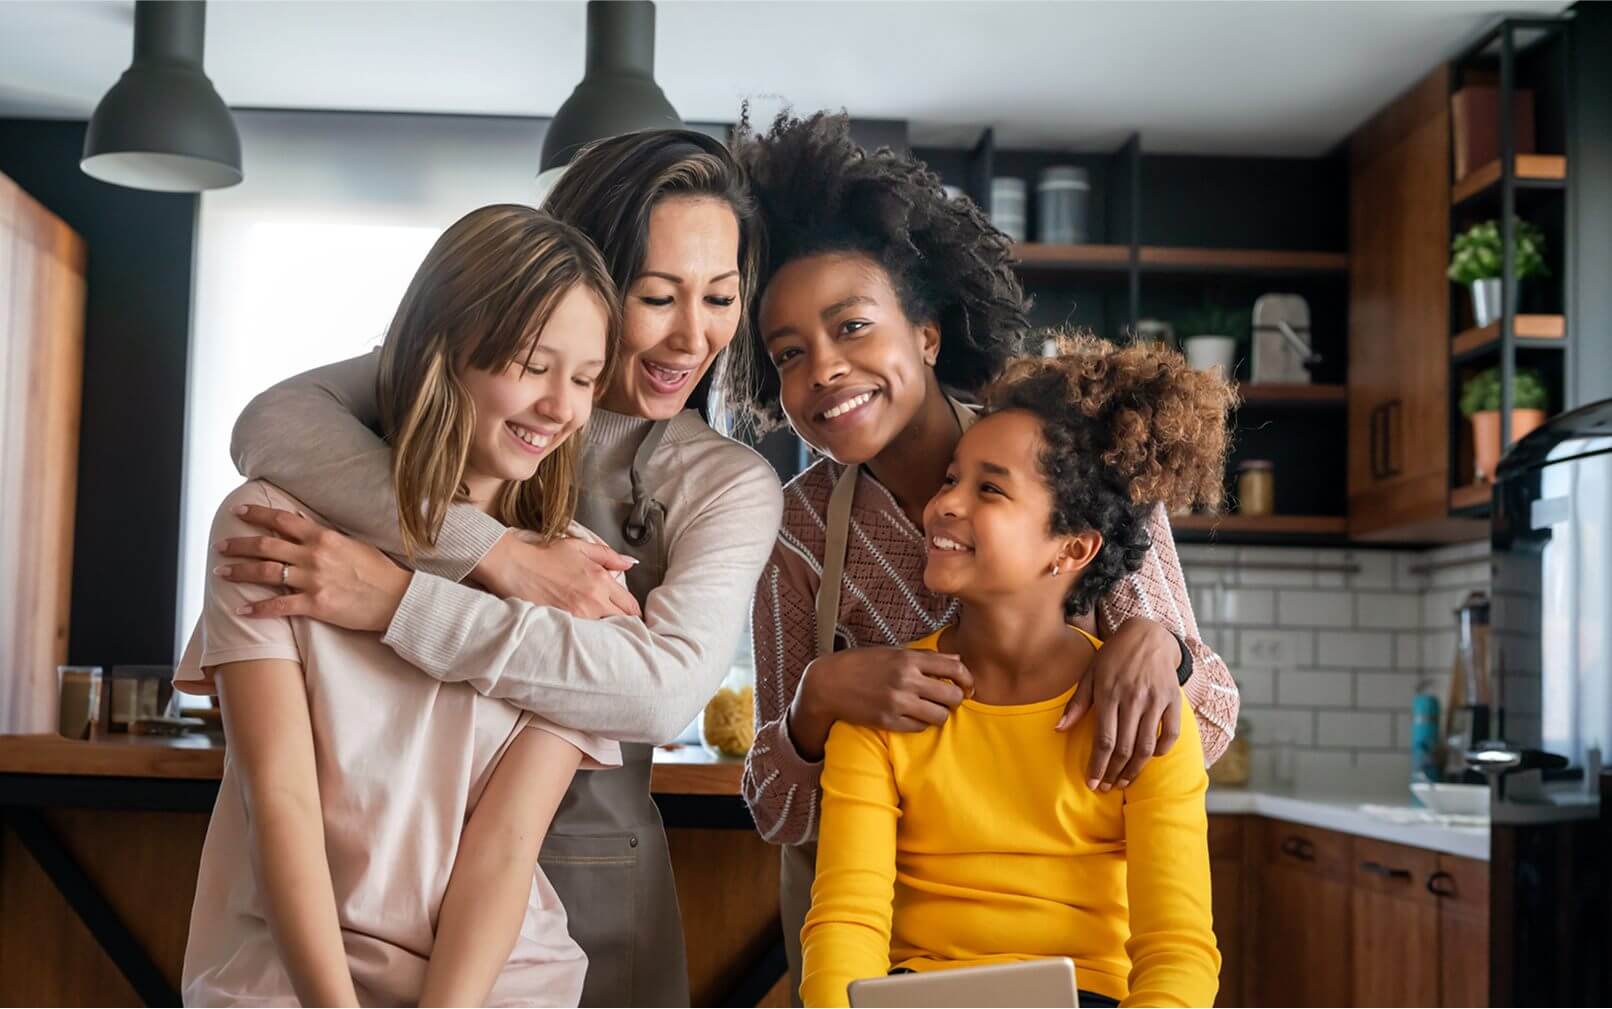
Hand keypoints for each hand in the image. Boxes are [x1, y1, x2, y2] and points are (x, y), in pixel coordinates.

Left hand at [214, 505, 411, 631]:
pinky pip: (279, 605)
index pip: (282, 520)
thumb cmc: (380, 571)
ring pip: (266, 572)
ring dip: (240, 571)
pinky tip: (242, 609)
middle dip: (239, 544)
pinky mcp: (316, 605)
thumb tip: (304, 529)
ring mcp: (313, 580)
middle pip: (266, 545)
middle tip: (221, 545)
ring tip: (222, 571)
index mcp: (324, 537)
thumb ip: (326, 538)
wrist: (397, 599)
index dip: (258, 514)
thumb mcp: (354, 544)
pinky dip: (258, 607)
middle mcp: (314, 555)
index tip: (240, 511)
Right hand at [473, 531, 640, 618]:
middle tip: (619, 619)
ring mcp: (579, 614)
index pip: (630, 605)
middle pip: (622, 620)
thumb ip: (608, 555)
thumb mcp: (579, 547)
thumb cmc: (545, 556)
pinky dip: (590, 632)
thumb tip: (629, 563)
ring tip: (601, 623)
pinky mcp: (565, 623)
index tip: (630, 613)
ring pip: (605, 629)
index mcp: (600, 580)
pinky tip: (585, 626)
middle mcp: (594, 600)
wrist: (515, 567)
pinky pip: (587, 633)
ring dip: (607, 627)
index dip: (633, 610)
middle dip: (623, 620)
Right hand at [787, 647, 975, 759]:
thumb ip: (925, 657)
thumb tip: (957, 662)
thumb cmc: (861, 664)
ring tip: (931, 710)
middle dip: (956, 699)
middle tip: (949, 700)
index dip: (968, 679)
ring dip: (940, 714)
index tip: (968, 685)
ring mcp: (897, 702)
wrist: (828, 683)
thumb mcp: (893, 652)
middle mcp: (906, 680)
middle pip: (952, 696)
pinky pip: (920, 728)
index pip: (954, 669)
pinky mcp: (888, 721)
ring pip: (940, 716)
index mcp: (908, 659)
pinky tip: (913, 716)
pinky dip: (921, 724)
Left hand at [1059, 618, 1183, 791]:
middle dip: (1114, 773)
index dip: (1098, 765)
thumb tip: (1058, 729)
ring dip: (1135, 769)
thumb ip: (1077, 703)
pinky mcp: (1172, 699)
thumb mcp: (1090, 674)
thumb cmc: (1113, 656)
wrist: (1147, 634)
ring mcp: (1155, 700)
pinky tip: (1150, 758)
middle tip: (1106, 787)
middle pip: (1124, 748)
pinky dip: (1162, 750)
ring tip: (1124, 782)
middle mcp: (1133, 699)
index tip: (1092, 783)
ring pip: (1147, 746)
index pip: (1104, 740)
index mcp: (1109, 694)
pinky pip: (1171, 733)